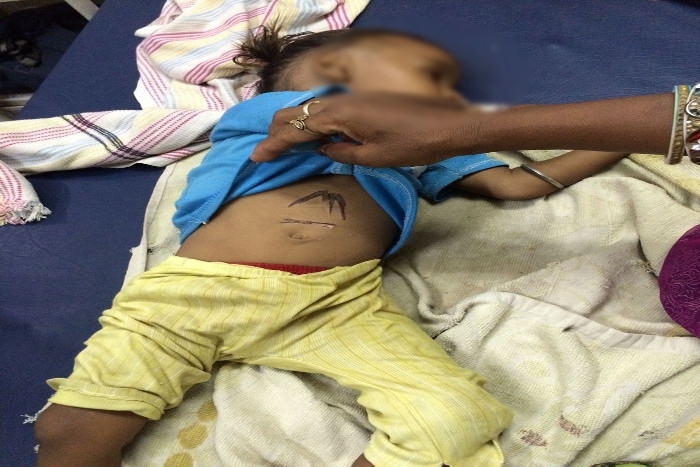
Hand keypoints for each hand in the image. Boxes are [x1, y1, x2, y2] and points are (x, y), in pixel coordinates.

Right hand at [250, 93, 483, 166]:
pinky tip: (312, 133)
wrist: (448, 127)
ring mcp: (352, 98)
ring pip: (310, 108)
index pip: (296, 129)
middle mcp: (341, 100)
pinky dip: (312, 121)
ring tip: (280, 142)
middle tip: (264, 150)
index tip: (255, 157)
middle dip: (277, 131)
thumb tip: (323, 149)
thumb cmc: (413, 145)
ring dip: (293, 125)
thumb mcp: (375, 158)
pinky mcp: (363, 101)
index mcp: (340, 114)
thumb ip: (342, 153)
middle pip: (297, 112)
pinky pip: (327, 108)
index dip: (274, 144)